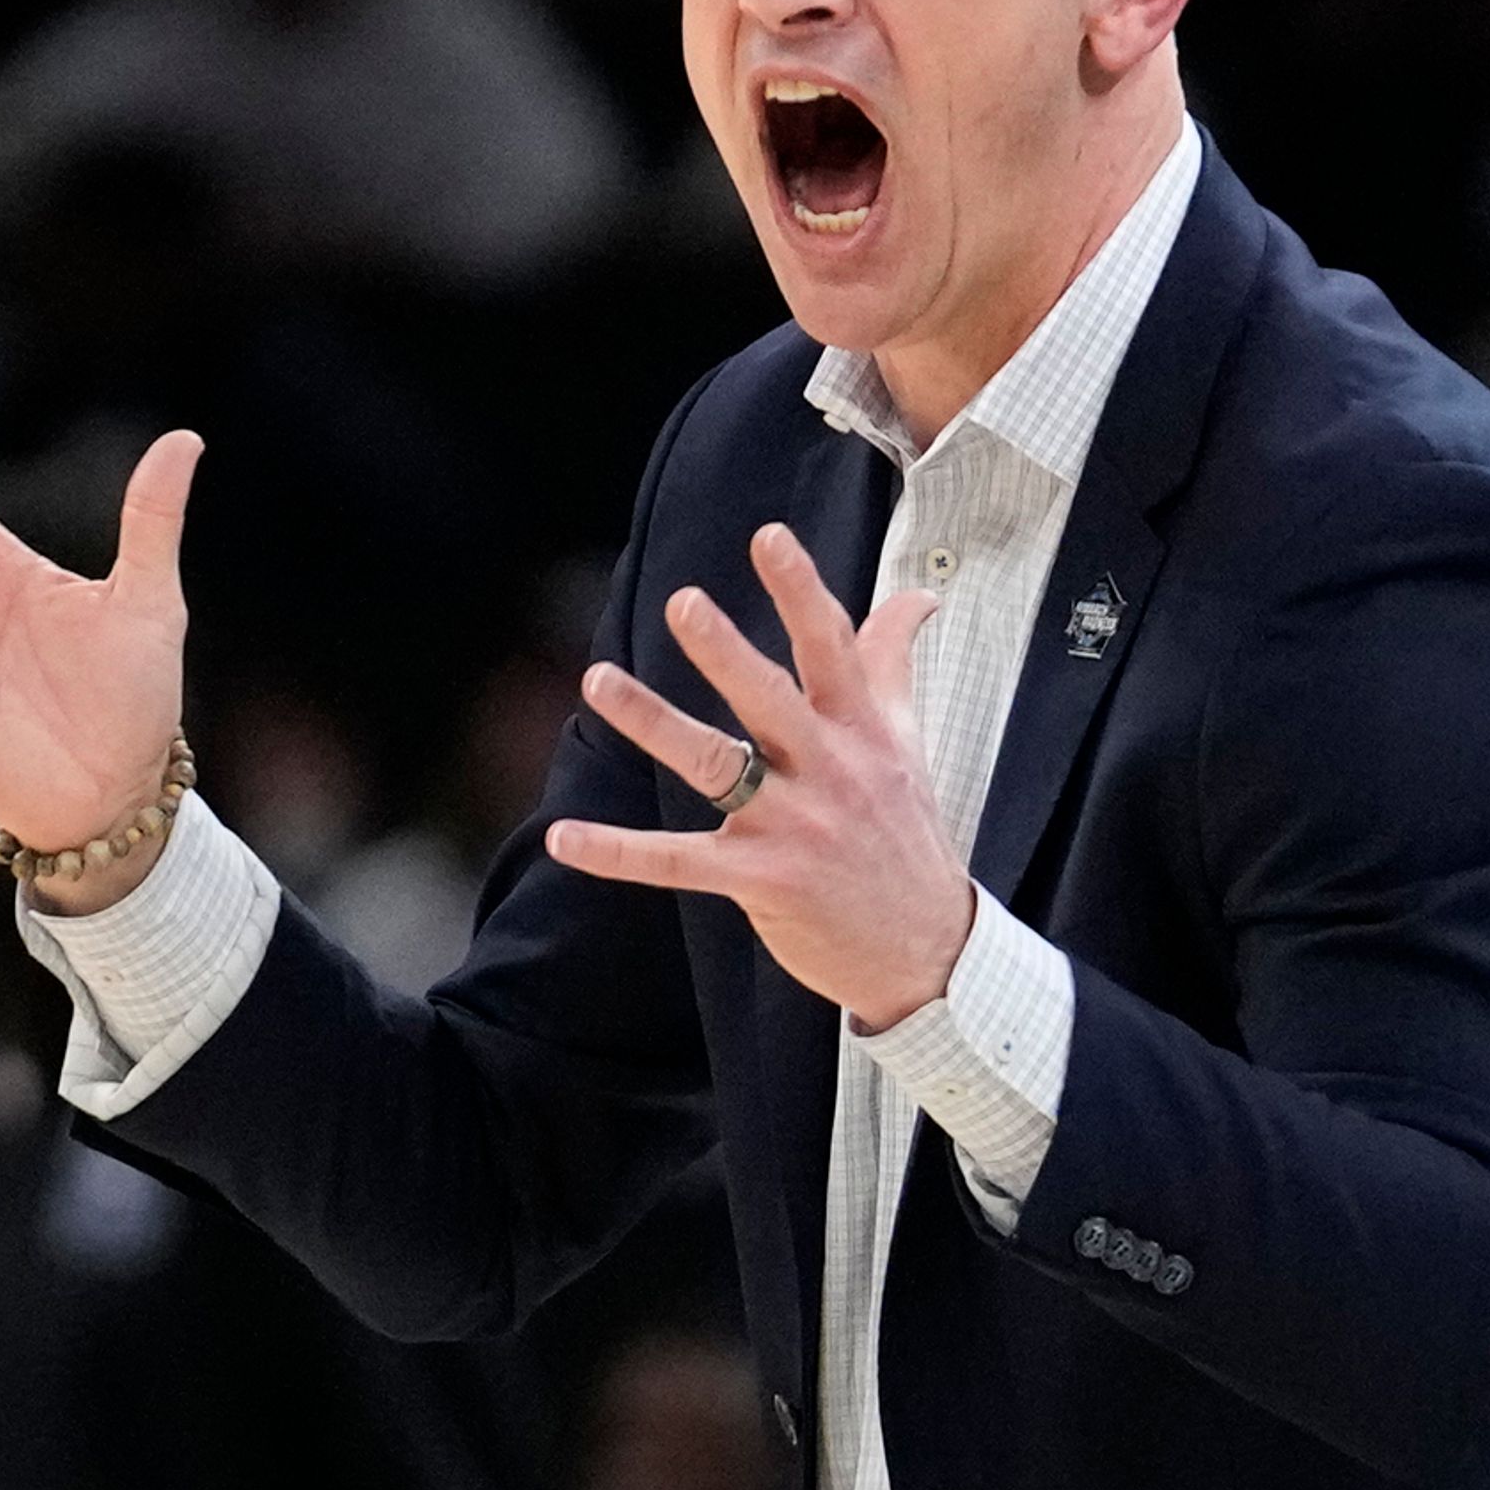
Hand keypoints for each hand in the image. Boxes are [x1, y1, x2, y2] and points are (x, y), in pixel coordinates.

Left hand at [546, 523, 972, 1032]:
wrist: (926, 952)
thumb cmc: (906, 834)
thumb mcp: (907, 743)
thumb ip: (894, 663)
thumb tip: (918, 595)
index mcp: (862, 732)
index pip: (832, 648)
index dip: (800, 591)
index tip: (768, 538)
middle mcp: (830, 771)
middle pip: (772, 699)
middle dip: (728, 651)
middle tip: (684, 602)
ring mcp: (794, 828)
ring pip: (716, 764)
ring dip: (653, 721)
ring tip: (598, 680)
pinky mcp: (761, 882)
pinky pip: (677, 861)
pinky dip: (617, 853)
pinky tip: (563, 838)